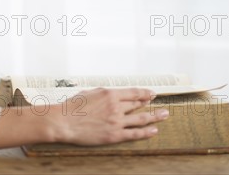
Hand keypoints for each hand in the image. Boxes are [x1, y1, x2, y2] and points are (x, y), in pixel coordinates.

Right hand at [51, 88, 168, 144]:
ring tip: (164, 114)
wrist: (64, 122)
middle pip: (138, 104)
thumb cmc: (72, 107)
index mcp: (110, 94)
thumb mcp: (90, 92)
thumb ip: (104, 93)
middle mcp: (116, 107)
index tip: (151, 93)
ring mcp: (116, 122)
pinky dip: (146, 132)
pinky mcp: (114, 135)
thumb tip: (112, 94)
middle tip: (159, 104)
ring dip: (155, 116)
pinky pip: (135, 134)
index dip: (144, 92)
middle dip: (149, 103)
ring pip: (141, 118)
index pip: (133, 92)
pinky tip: (154, 130)